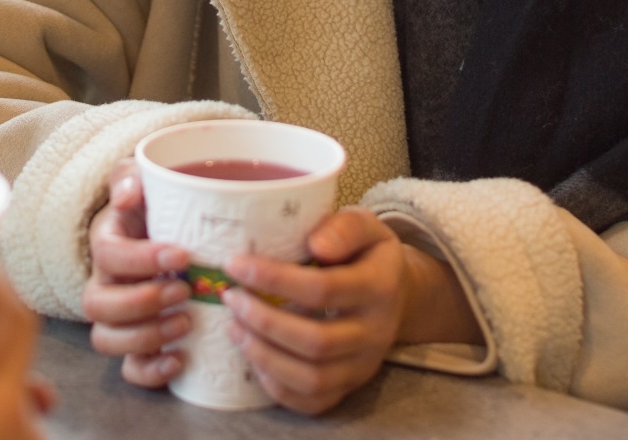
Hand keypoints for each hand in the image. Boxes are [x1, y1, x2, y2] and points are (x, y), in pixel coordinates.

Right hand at [81, 158, 191, 388]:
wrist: (164, 232)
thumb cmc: (153, 207)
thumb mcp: (142, 181)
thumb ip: (130, 177)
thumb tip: (127, 194)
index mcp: (108, 243)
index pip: (108, 255)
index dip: (141, 259)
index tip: (182, 255)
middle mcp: (104, 283)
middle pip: (97, 305)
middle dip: (141, 302)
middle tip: (183, 291)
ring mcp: (115, 318)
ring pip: (107, 339)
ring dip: (146, 336)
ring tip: (186, 322)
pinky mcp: (133, 344)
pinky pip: (128, 369)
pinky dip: (150, 371)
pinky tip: (180, 360)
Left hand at [220, 208, 478, 414]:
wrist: (397, 292)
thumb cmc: (366, 253)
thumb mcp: (364, 225)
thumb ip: (344, 228)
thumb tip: (315, 244)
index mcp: (379, 287)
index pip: (323, 290)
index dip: (274, 279)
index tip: (235, 265)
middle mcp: (375, 333)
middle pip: (316, 342)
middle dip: (264, 322)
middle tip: (231, 298)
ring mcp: (363, 365)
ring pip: (312, 378)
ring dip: (265, 356)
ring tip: (233, 327)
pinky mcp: (350, 386)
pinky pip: (313, 401)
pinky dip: (278, 386)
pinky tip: (254, 358)